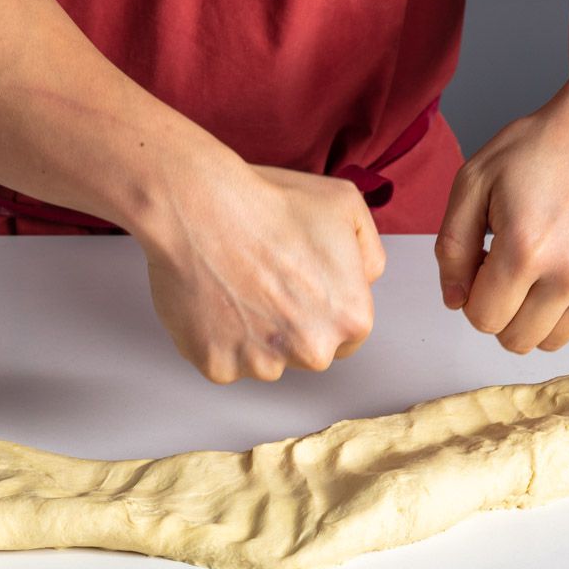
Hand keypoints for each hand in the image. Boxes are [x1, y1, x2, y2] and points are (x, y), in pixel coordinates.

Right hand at [137, 162, 383, 383]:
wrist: (199, 206)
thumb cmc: (268, 202)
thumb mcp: (346, 206)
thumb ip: (369, 254)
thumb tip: (364, 281)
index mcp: (351, 318)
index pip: (348, 335)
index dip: (323, 308)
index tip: (300, 287)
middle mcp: (312, 351)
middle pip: (307, 352)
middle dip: (291, 327)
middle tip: (265, 283)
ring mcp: (262, 363)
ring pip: (263, 361)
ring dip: (253, 335)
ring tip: (236, 288)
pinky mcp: (217, 366)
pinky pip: (222, 361)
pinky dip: (215, 339)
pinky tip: (213, 300)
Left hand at [434, 74, 568, 352]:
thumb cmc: (540, 149)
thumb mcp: (473, 183)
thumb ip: (451, 249)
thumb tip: (455, 301)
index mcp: (526, 250)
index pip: (482, 320)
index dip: (475, 296)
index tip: (487, 264)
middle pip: (516, 340)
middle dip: (503, 311)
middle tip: (512, 267)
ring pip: (552, 341)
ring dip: (537, 314)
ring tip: (543, 265)